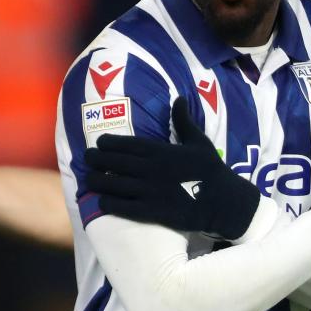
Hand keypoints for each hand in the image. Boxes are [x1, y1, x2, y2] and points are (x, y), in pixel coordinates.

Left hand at [85, 97, 260, 239]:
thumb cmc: (211, 170)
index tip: (99, 144)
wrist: (223, 202)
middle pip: (113, 163)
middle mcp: (150, 169)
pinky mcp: (151, 212)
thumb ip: (184, 120)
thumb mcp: (198, 140)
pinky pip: (122, 207)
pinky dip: (108, 204)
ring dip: (97, 181)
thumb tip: (179, 98)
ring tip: (89, 180)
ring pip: (113, 185)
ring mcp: (149, 191)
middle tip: (87, 160)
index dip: (107, 143)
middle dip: (96, 160)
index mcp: (160, 151)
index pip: (125, 144)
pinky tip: (102, 201)